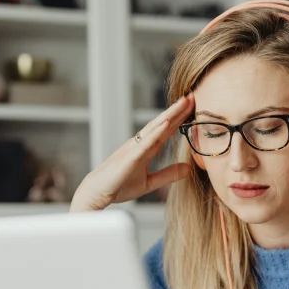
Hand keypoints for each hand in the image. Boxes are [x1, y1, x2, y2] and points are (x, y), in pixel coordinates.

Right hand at [70, 94, 194, 211]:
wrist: (96, 193)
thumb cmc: (118, 186)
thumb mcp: (149, 182)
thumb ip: (168, 175)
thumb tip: (188, 168)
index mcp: (144, 148)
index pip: (165, 130)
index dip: (179, 118)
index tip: (192, 107)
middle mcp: (139, 143)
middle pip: (162, 124)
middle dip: (177, 110)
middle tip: (192, 95)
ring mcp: (134, 148)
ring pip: (154, 128)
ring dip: (169, 115)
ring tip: (183, 102)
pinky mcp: (130, 157)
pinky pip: (144, 143)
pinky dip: (155, 133)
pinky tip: (166, 123)